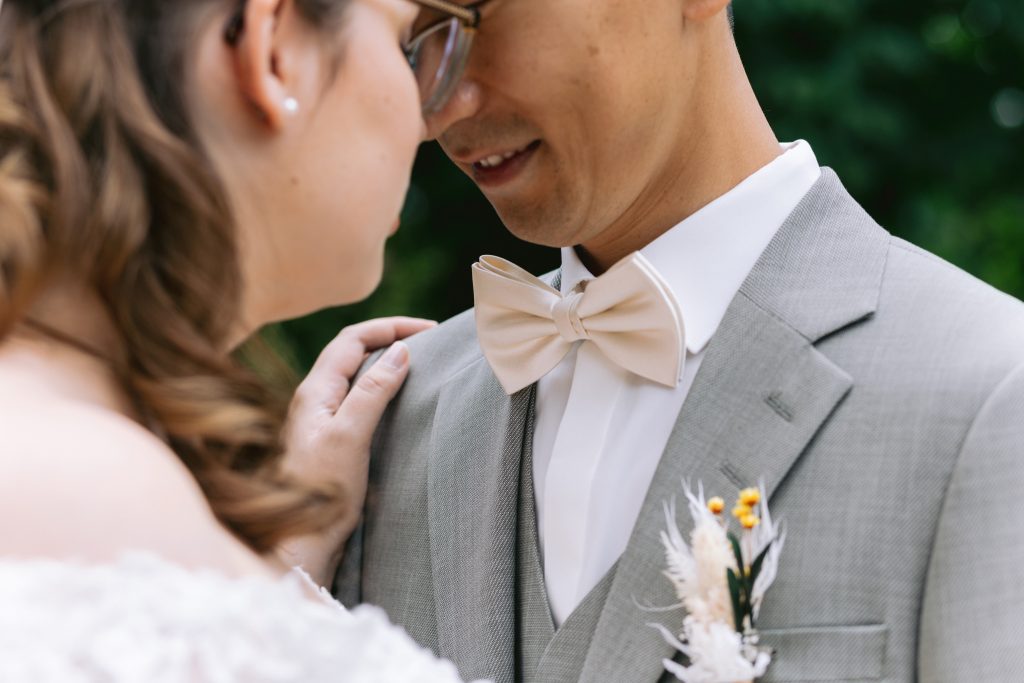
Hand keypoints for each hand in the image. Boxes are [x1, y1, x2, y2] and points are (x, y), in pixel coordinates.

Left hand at [276, 317, 434, 584]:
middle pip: (353, 350)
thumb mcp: (350, 436)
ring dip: (387, 362)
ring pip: (356, 374)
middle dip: (390, 337)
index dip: (390, 326)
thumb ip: (373, 391)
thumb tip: (400, 351)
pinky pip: (358, 398)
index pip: (353, 338)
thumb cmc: (319, 492)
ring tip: (420, 364)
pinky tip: (401, 402)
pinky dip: (383, 387)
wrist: (298, 542)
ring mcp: (321, 419)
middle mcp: (315, 399)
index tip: (429, 330)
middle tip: (430, 341)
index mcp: (315, 390)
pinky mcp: (331, 440)